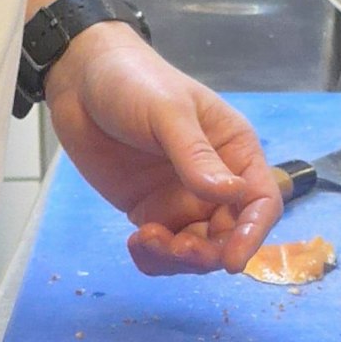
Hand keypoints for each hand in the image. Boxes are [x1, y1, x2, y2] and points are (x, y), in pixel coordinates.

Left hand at [44, 24, 281, 274]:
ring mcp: (181, 198)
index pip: (261, 200)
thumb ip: (196, 155)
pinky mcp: (150, 211)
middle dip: (208, 252)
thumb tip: (234, 194)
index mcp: (234, 149)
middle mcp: (215, 179)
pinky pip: (163, 249)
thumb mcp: (167, 112)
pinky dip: (154, 258)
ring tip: (147, 241)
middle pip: (230, 234)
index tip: (232, 261)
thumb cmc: (134, 82)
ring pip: (197, 249)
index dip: (253, 233)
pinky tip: (135, 242)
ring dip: (179, 259)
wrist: (79, 80)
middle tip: (177, 249)